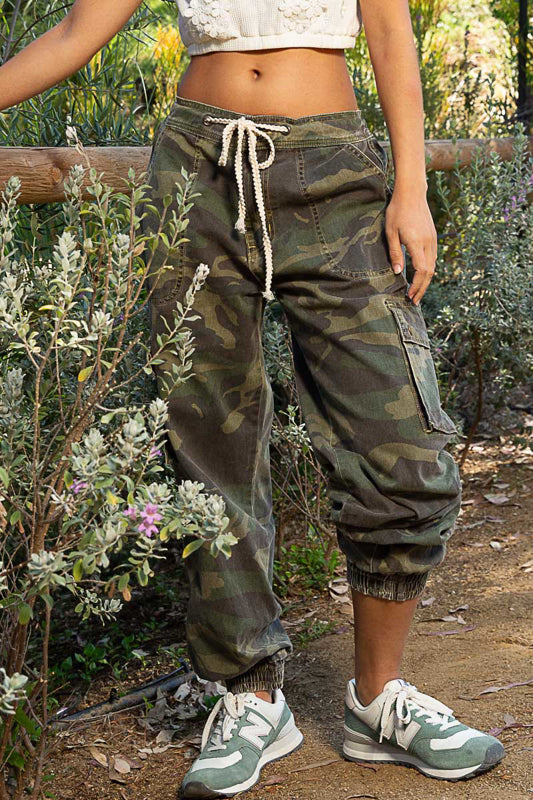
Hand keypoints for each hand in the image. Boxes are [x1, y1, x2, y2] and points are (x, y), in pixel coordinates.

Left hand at [385, 188, 437, 304]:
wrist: (412, 193)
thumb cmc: (397, 211)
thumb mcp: (391, 232)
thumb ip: (395, 253)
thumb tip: (398, 273)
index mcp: (417, 243)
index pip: (422, 271)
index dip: (417, 286)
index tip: (409, 296)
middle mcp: (429, 243)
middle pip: (430, 273)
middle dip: (422, 289)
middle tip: (413, 301)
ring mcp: (433, 240)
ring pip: (433, 266)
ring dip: (425, 281)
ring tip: (416, 291)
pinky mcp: (433, 237)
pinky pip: (433, 258)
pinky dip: (427, 270)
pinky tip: (420, 275)